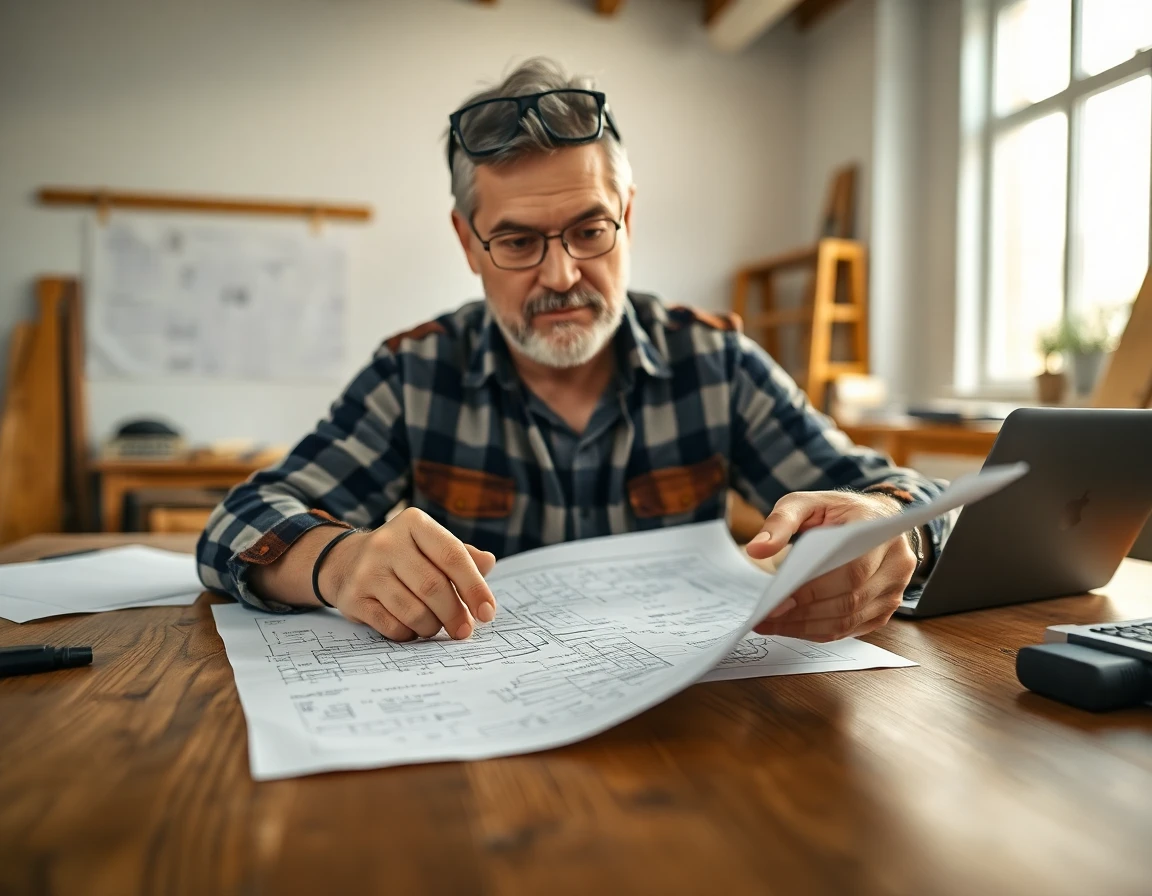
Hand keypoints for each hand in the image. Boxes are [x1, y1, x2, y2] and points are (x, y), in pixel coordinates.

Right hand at [321, 508, 496, 641]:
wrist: (344, 561)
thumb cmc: (402, 556)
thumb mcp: (430, 545)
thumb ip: (461, 555)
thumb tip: (488, 563)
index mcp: (414, 523)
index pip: (452, 556)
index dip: (474, 587)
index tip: (487, 612)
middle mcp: (388, 542)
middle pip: (433, 586)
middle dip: (455, 614)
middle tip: (464, 630)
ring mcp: (367, 570)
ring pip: (413, 611)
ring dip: (432, 626)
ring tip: (436, 626)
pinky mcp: (353, 598)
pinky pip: (391, 626)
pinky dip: (409, 633)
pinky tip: (412, 628)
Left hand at [746, 491, 915, 641]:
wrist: (874, 519)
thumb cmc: (837, 511)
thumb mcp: (806, 503)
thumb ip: (781, 522)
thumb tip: (756, 550)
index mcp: (879, 531)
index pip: (851, 570)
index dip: (814, 590)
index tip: (778, 601)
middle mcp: (896, 563)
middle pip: (850, 599)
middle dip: (805, 613)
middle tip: (767, 617)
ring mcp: (895, 589)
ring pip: (850, 619)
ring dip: (808, 627)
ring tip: (772, 624)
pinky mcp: (886, 608)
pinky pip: (852, 628)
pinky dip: (820, 632)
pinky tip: (792, 627)